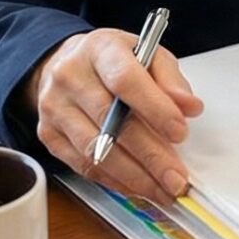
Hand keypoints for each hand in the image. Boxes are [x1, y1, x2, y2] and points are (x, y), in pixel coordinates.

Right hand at [22, 28, 204, 199]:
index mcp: (99, 49)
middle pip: (112, 123)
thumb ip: (171, 80)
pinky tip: (138, 187)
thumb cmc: (111, 61)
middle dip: (150, 156)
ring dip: (135, 177)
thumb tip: (190, 107)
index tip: (180, 132)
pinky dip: (115, 181)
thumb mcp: (147, 55)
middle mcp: (70, 77)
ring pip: (97, 152)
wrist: (65, 64)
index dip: (155, 109)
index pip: (125, 81)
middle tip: (177, 178)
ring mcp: (55, 107)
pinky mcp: (49, 135)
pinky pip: (83, 166)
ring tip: (163, 189)